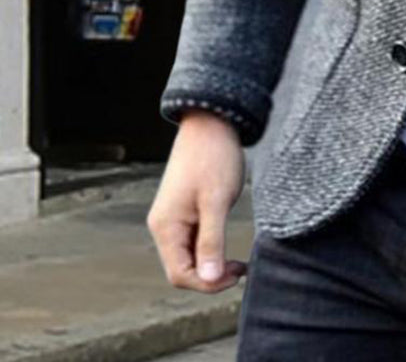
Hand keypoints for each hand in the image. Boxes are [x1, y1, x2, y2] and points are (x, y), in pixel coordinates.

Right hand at [146, 108, 247, 291]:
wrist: (211, 123)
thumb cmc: (214, 158)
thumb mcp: (217, 201)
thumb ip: (212, 241)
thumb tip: (209, 279)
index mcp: (166, 227)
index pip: (179, 275)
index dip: (207, 283)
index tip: (236, 274)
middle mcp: (163, 226)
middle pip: (182, 269)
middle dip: (209, 275)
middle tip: (241, 268)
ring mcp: (172, 218)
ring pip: (187, 256)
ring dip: (210, 262)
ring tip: (237, 259)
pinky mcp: (183, 211)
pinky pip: (192, 240)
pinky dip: (209, 248)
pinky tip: (226, 242)